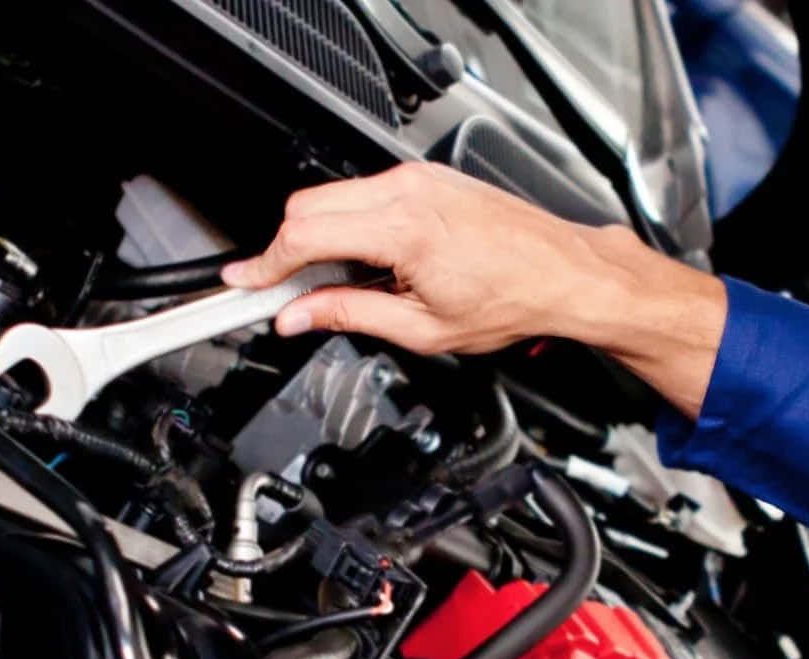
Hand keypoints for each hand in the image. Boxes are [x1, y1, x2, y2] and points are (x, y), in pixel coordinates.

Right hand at [221, 162, 727, 417]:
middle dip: (283, 251)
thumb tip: (298, 316)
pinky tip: (362, 262)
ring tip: (331, 284)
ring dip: (315, 238)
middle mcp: (408, 191)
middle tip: (278, 292)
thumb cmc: (512, 298)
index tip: (243, 284)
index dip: (264, 265)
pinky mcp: (426, 180)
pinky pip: (362, 195)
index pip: (305, 236)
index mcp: (403, 228)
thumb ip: (347, 315)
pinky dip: (345, 226)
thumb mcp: (421, 328)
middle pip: (306, 208)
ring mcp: (417, 180)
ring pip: (331, 198)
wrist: (565, 273)